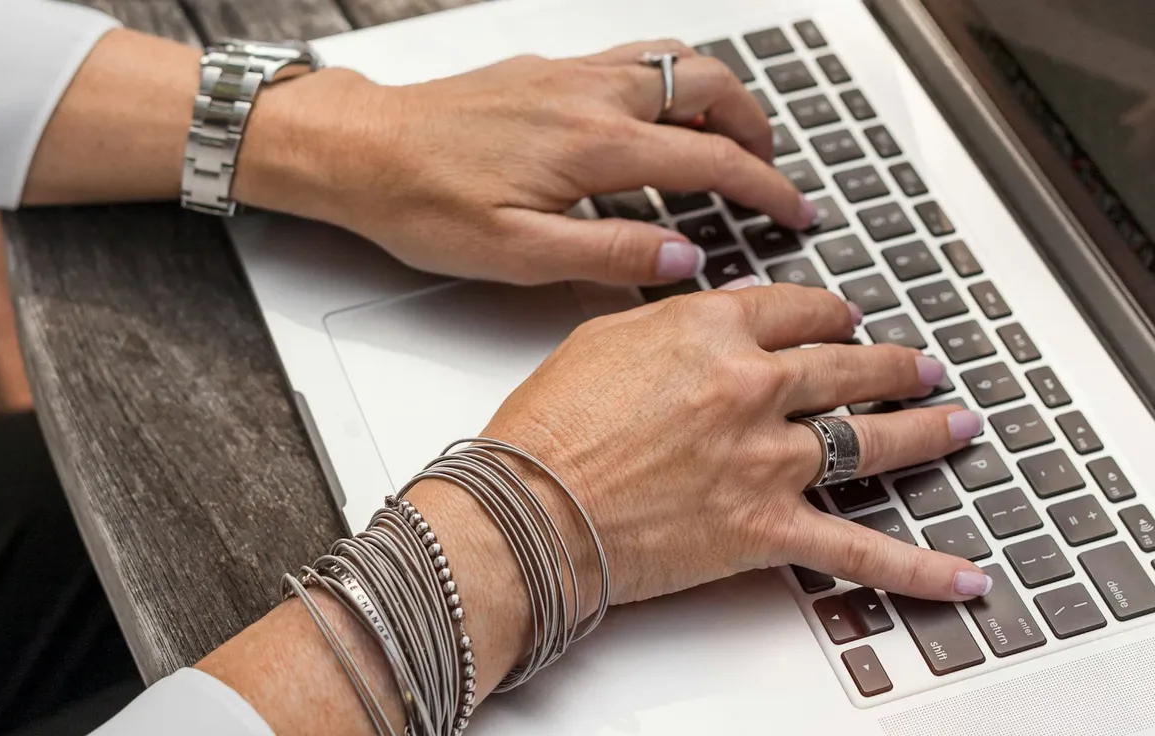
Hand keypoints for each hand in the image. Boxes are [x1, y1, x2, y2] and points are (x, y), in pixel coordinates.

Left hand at [235, 40, 815, 285]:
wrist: (358, 150)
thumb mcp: (517, 254)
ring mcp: (568, 73)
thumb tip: (683, 258)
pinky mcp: (545, 69)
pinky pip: (633, 59)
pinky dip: (672, 82)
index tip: (797, 212)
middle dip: (757, 127)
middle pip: (709, 87)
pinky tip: (659, 118)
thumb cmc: (421, 202)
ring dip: (718, 96)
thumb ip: (609, 255)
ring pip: (674, 61)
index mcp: (592, 144)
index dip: (766, 188)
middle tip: (772, 173)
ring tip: (732, 139)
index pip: (711, 159)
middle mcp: (589, 94)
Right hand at [473, 282, 990, 606]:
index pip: (798, 310)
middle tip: (918, 367)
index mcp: (713, 332)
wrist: (529, 508)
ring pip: (871, 440)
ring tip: (956, 425)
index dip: (830, 314)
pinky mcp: (767, 528)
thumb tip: (710, 319)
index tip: (842, 319)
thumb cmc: (549, 428)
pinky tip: (962, 574)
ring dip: (924, 432)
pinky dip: (919, 568)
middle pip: (849, 367)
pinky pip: (860, 552)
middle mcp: (753, 387)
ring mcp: (768, 459)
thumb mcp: (602, 338)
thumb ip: (671, 323)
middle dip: (893, 366)